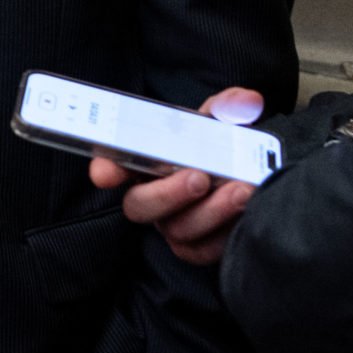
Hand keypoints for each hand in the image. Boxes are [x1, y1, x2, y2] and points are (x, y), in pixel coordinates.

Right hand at [88, 87, 264, 265]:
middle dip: (167, 194)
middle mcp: (152, 195)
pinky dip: (225, 233)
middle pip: (139, 205)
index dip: (105, 170)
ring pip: (177, 230)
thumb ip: (229, 106)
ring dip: (209, 212)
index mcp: (146, 160)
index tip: (106, 173)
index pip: (111, 165)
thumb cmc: (219, 147)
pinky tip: (246, 213)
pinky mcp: (198, 246)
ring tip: (240, 191)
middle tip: (199, 177)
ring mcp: (173, 223)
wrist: (247, 178)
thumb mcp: (222, 120)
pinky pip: (203, 250)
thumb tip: (247, 102)